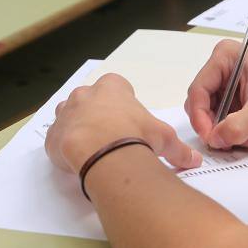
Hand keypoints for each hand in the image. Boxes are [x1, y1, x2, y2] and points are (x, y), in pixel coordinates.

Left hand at [46, 74, 201, 173]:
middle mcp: (85, 94)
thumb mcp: (164, 139)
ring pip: (69, 116)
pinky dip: (66, 149)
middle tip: (112, 138)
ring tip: (94, 149)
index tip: (129, 121)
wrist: (103, 152)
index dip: (123, 103)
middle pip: (90, 100)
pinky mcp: (52, 135)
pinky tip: (80, 161)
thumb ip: (178, 148)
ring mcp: (65, 113)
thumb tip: (194, 159)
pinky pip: (58, 139)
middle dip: (99, 116)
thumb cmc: (135, 135)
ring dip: (79, 128)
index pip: (116, 86)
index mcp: (112, 87)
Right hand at [185, 40, 247, 148]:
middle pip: (202, 105)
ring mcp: (231, 87)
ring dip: (230, 133)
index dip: (200, 116)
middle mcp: (225, 70)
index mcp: (227, 58)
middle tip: (229, 142)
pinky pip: (226, 123)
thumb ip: (236, 126)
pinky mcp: (239, 102)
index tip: (209, 137)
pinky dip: (238, 134)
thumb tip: (215, 139)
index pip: (198, 90)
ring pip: (214, 118)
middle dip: (216, 127)